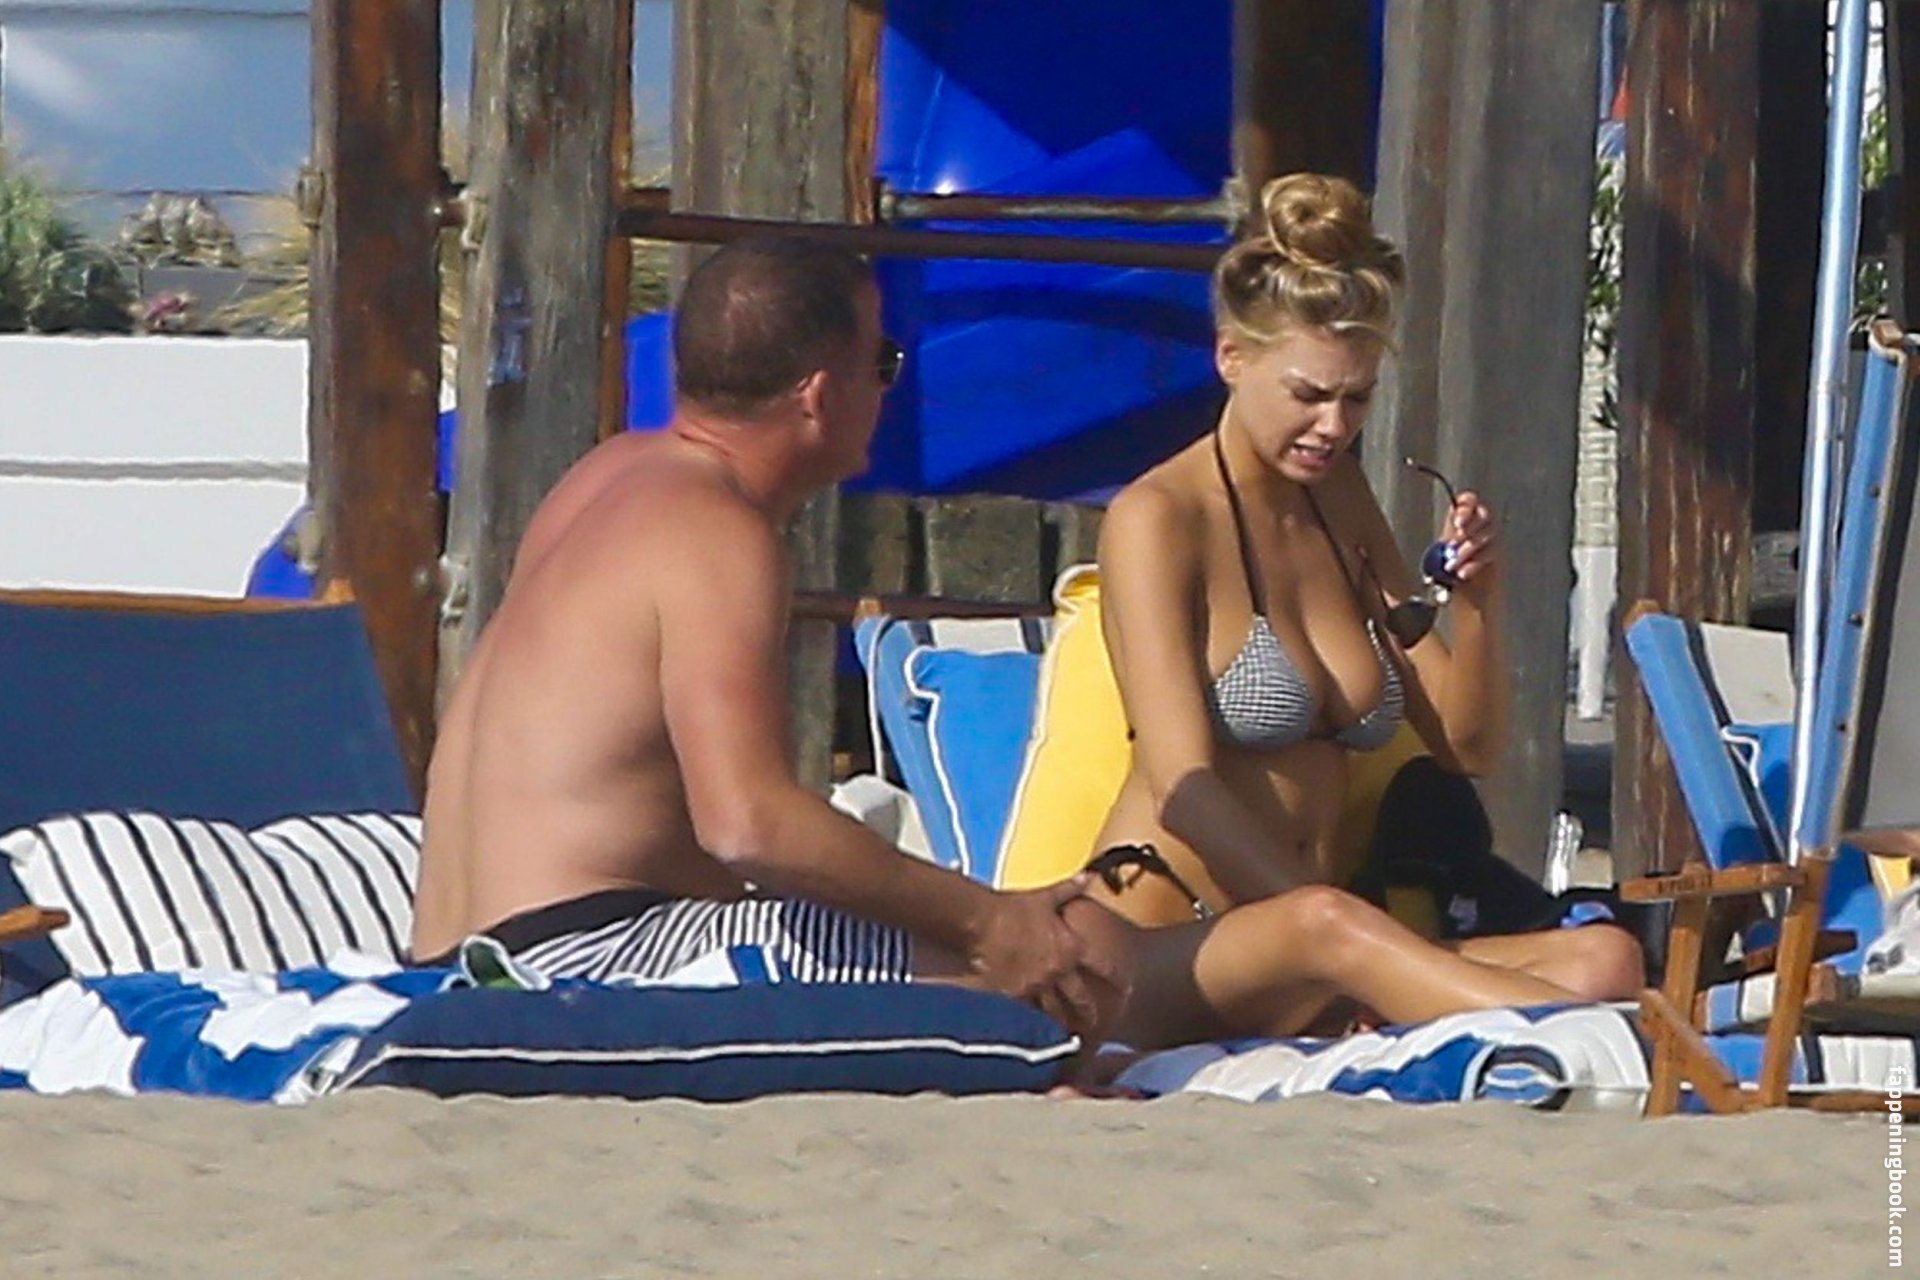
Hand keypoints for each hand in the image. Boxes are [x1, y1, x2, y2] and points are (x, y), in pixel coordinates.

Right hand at [970, 877, 1125, 1034]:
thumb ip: (1069, 889)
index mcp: (1070, 947)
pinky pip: (1027, 1015)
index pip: (1102, 966)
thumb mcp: (1044, 897)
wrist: (982, 922)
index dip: (1116, 977)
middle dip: (1089, 1013)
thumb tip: (1088, 876)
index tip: (1126, 987)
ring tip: (1068, 1036)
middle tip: (1096, 1024)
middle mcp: (1057, 972)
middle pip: (1080, 999)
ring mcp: (1036, 987)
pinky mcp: (1014, 996)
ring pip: (1055, 1013)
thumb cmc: (1013, 908)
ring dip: (1063, 1023)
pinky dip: (1033, 1024)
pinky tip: (1035, 1033)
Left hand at [1443, 490, 1499, 594]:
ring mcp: (1490, 543)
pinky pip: (1493, 553)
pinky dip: (1476, 563)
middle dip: (1468, 528)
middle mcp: (1478, 529)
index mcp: (1461, 524)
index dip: (1465, 507)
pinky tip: (1463, 574)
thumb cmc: (1449, 581)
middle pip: (1483, 514)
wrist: (1464, 605)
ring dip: (1467, 549)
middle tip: (1452, 545)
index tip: (1458, 522)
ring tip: (1452, 566)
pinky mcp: (1498, 558)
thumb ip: (1447, 542)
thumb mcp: (1439, 557)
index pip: (1468, 501)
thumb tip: (1450, 535)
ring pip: (1488, 534)